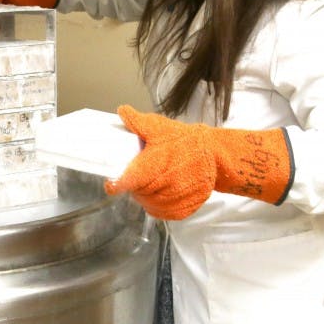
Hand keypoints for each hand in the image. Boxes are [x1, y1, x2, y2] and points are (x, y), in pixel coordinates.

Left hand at [104, 105, 293, 219]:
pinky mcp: (182, 210)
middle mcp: (162, 188)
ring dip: (145, 196)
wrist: (213, 154)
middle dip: (134, 185)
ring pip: (148, 204)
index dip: (116, 184)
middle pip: (137, 194)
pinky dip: (158, 205)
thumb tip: (122, 111)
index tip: (110, 184)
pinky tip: (158, 193)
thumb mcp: (159, 128)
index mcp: (151, 168)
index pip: (127, 182)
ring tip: (149, 182)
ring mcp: (173, 201)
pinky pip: (162, 213)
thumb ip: (138, 122)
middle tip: (138, 174)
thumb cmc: (183, 141)